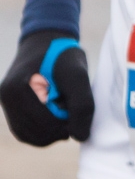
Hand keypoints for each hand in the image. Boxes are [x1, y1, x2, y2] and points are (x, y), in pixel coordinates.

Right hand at [1, 30, 93, 145]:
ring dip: (50, 131)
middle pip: (36, 133)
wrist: (46, 41)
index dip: (67, 125)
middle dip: (58, 128)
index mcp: (18, 89)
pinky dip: (41, 130)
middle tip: (72, 111)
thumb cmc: (64, 56)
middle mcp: (6, 97)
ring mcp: (5, 102)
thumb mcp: (79, 76)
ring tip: (63, 111)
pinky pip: (24, 130)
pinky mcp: (10, 107)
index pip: (44, 124)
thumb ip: (82, 105)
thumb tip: (80, 137)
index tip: (80, 113)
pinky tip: (55, 117)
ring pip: (28, 135)